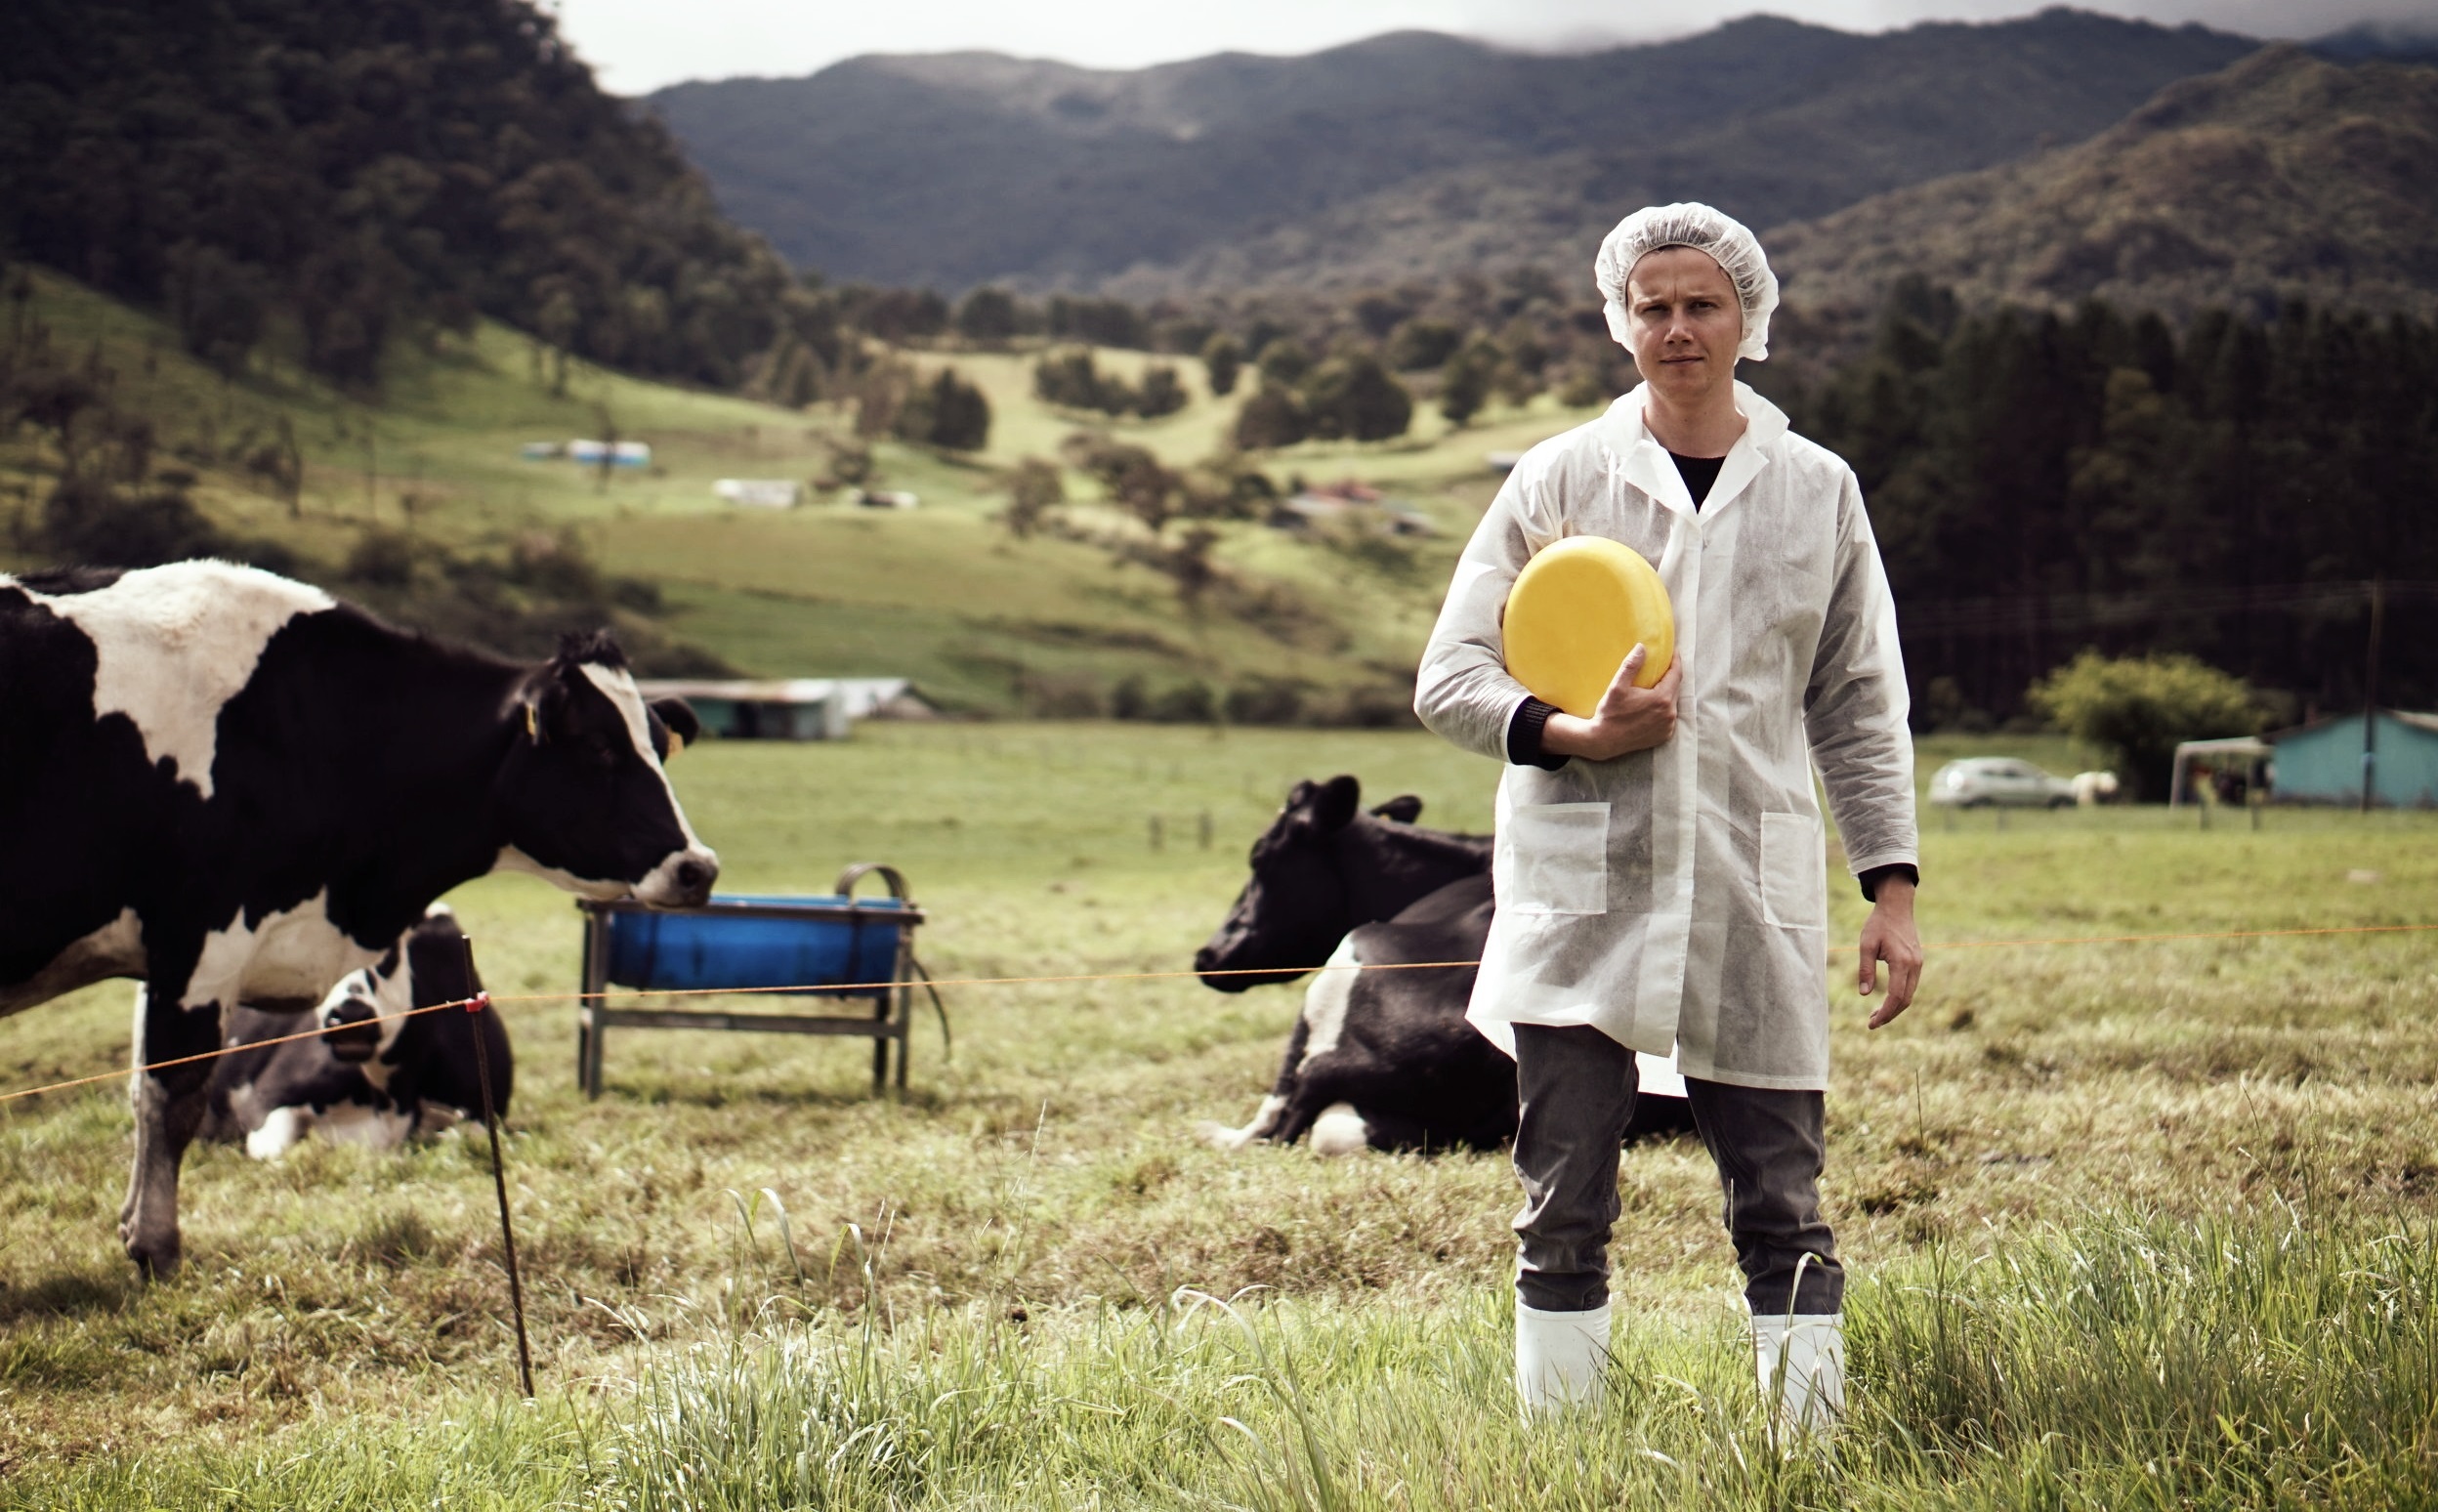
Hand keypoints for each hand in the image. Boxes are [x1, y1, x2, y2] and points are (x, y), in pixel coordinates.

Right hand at [1539, 644, 1680, 760]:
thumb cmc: (1610, 713)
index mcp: (1661, 699)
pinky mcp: (1664, 736)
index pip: (1676, 675)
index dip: (1676, 661)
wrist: (1604, 741)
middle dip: (1671, 676)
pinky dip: (1664, 709)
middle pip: (1676, 688)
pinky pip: (1669, 717)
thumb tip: (1642, 647)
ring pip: (1673, 703)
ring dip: (1668, 693)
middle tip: (1663, 666)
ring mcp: (1668, 727)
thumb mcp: (1617, 687)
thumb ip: (1631, 666)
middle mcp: (1669, 714)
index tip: (1674, 652)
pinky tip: (1654, 705)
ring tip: (1658, 685)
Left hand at [1857, 878, 1921, 1028]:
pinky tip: (1887, 1000)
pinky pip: (1911, 985)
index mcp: (1902, 962)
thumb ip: (1865, 969)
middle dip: (1889, 1014)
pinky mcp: (1917, 962)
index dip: (1885, 1013)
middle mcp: (1914, 965)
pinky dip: (1900, 997)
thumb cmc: (1879, 924)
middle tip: (1872, 1023)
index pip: (1896, 996)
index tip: (1872, 1023)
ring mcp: (1918, 964)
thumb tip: (1864, 994)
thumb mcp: (1866, 945)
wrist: (1897, 906)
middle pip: (1905, 1000)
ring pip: (1909, 994)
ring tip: (1876, 1014)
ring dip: (1895, 1007)